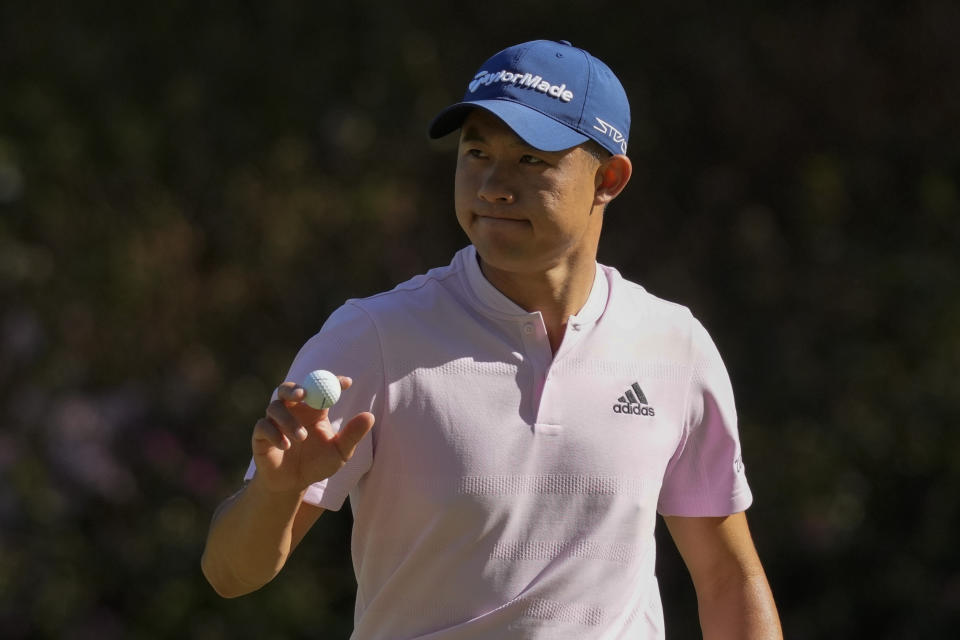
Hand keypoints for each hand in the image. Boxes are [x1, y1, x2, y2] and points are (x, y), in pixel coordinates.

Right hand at [250, 376, 374, 493]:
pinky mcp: (261, 435)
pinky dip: (274, 433)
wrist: (293, 485)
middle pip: (289, 388)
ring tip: (300, 437)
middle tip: (302, 394)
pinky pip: (262, 426)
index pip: (322, 388)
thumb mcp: (340, 452)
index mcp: (314, 410)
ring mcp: (275, 421)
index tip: (347, 383)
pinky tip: (286, 446)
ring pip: (275, 407)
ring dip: (288, 420)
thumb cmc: (318, 464)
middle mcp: (293, 411)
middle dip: (295, 388)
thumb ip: (352, 434)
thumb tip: (369, 416)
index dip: (333, 381)